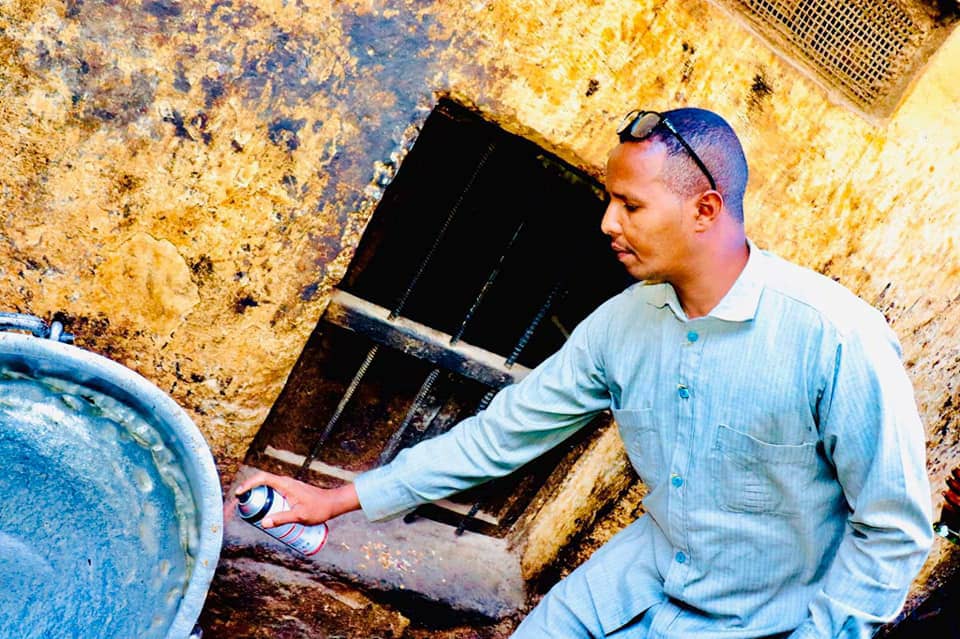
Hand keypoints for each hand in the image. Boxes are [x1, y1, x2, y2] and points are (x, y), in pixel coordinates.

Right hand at [234, 470, 359, 527]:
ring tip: (250, 510)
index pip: (262, 478)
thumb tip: (263, 523)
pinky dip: (266, 498)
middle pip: (262, 482)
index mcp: (286, 485)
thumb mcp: (299, 516)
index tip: (239, 493)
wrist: (332, 503)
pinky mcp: (291, 491)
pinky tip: (265, 511)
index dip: (248, 484)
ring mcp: (288, 486)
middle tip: (241, 506)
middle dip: (249, 492)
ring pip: (268, 487)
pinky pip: (274, 491)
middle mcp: (285, 483)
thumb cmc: (319, 509)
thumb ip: (282, 519)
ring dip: (258, 495)